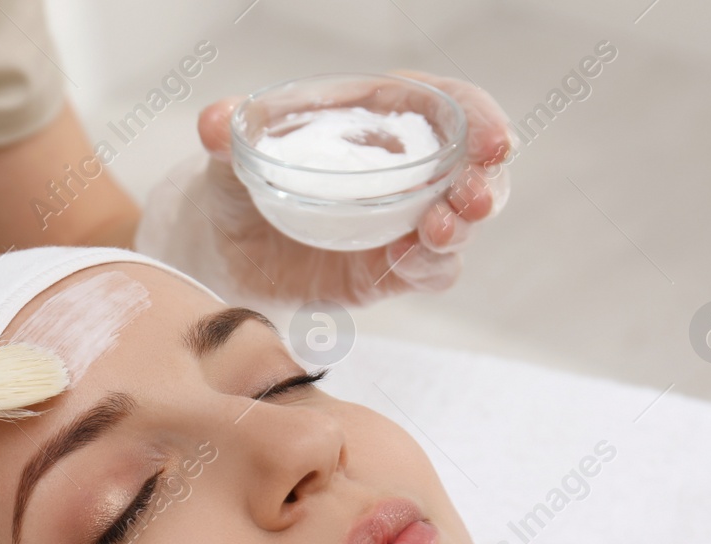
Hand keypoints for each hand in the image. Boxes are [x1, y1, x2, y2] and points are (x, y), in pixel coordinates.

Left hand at [134, 70, 513, 305]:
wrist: (223, 247)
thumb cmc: (239, 182)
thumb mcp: (229, 154)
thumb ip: (227, 135)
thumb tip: (217, 121)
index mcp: (380, 118)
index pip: (446, 105)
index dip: (479, 117)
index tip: (493, 139)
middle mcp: (404, 169)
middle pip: (471, 167)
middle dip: (485, 181)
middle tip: (471, 199)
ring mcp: (402, 222)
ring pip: (459, 222)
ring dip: (459, 227)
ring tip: (437, 229)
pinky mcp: (388, 271)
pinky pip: (428, 270)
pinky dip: (426, 267)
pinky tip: (403, 262)